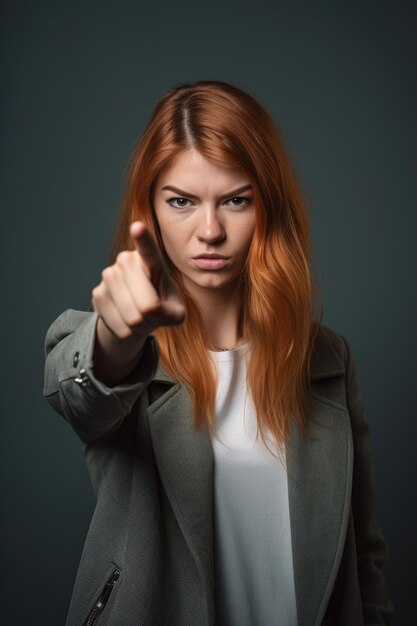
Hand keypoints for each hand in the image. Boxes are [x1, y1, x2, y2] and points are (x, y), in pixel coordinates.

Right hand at [92, 221, 185, 340]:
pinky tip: (126, 322)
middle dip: (153, 318)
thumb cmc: (162, 307)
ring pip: (132, 317)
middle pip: (148, 305)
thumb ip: (171, 313)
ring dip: (140, 326)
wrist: (137, 316)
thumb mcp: (176, 313)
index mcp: (151, 260)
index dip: (143, 239)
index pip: (148, 249)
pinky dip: (127, 332)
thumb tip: (151, 310)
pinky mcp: (97, 293)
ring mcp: (109, 275)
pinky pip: (117, 324)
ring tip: (140, 316)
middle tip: (152, 312)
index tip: (138, 227)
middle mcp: (127, 261)